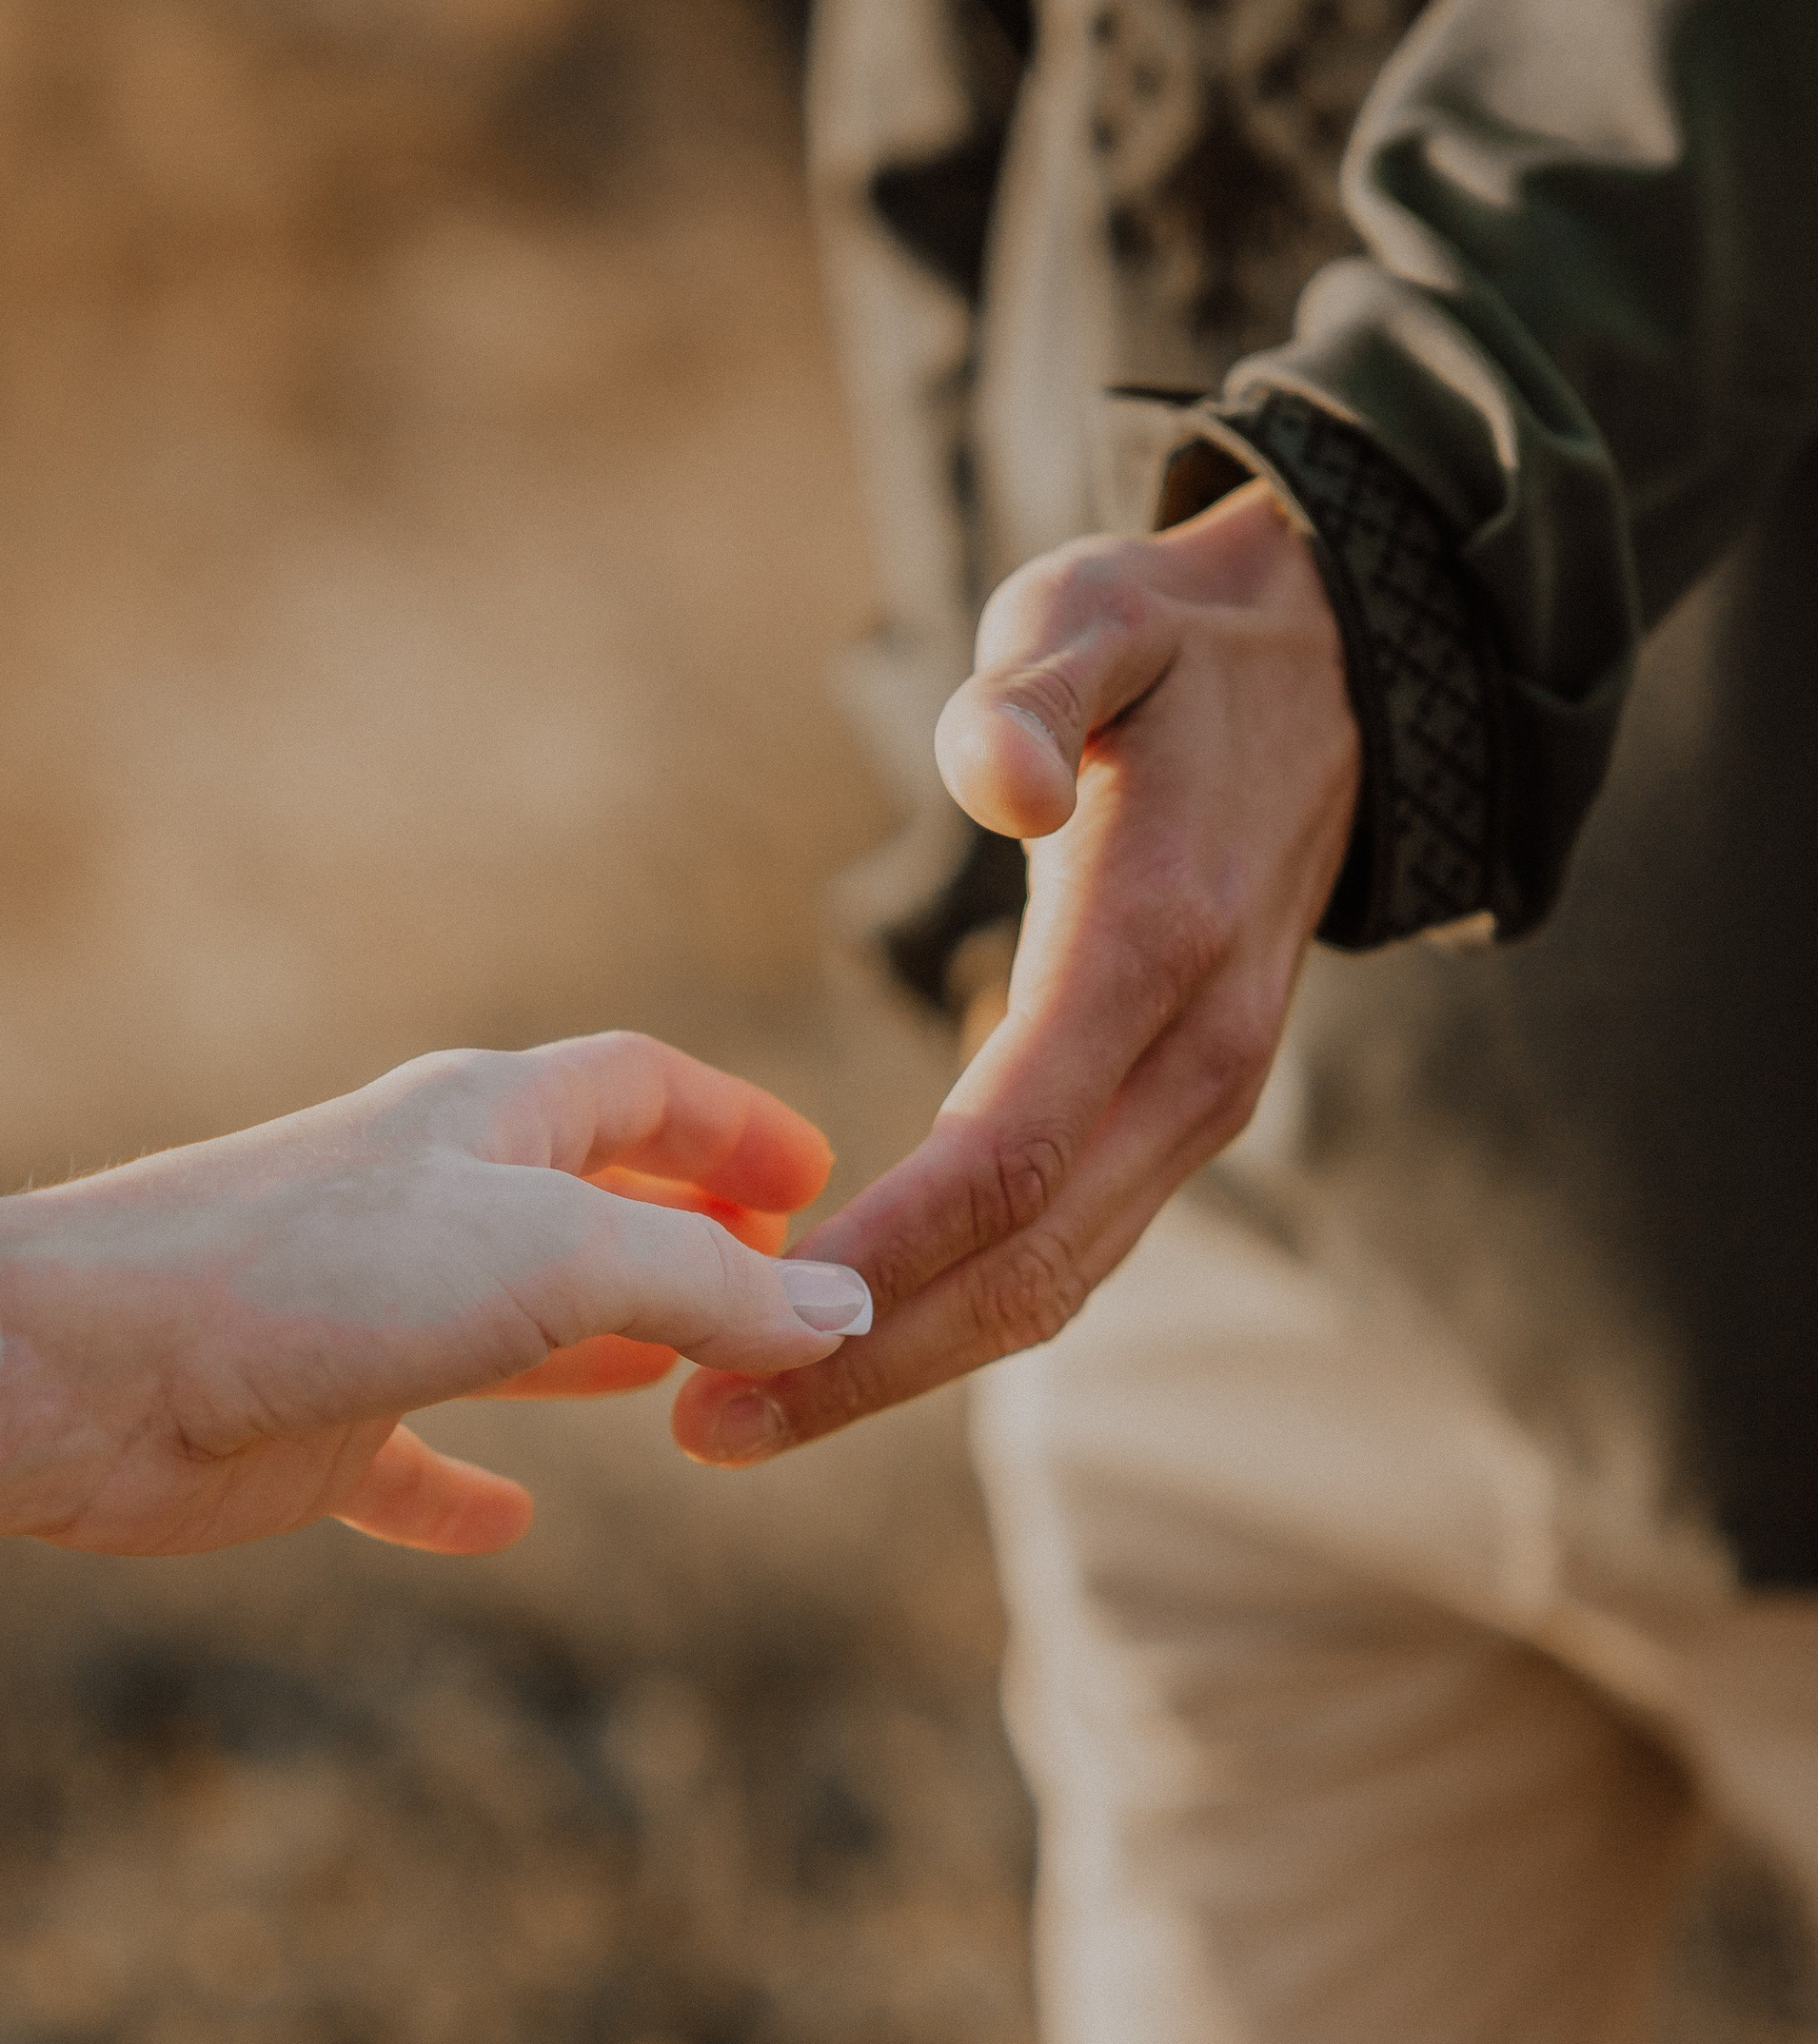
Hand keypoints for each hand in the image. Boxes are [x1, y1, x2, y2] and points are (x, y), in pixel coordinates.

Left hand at [0, 1033, 868, 1556]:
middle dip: (693, 1244)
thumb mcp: (549, 1258)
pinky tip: (507, 1522)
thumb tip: (840, 1312)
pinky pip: (407, 1459)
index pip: (641, 1090)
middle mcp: (433, 1206)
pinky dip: (463, 1489)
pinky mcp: (312, 1426)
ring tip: (698, 1396)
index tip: (821, 1179)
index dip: (735, 1126)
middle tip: (783, 1298)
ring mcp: (371, 1317)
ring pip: (518, 1330)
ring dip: (606, 1357)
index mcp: (487, 1123)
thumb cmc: (308, 1275)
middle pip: (592, 1206)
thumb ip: (702, 1282)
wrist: (82, 1366)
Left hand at [675, 476, 1355, 1464]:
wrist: (1333, 671)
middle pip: (1027, 1263)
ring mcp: (1200, 1104)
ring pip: (1054, 1283)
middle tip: (710, 1432)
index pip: (1007, 1150)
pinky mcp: (1177, 1121)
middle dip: (868, 1361)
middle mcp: (1196, 1057)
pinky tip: (840, 1342)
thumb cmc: (1169, 642)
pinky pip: (1067, 1248)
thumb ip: (1029, 693)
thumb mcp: (1094, 611)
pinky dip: (956, 1312)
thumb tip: (995, 781)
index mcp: (1159, 944)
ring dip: (903, 1364)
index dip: (881, 1255)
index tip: (746, 1324)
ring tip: (746, 1421)